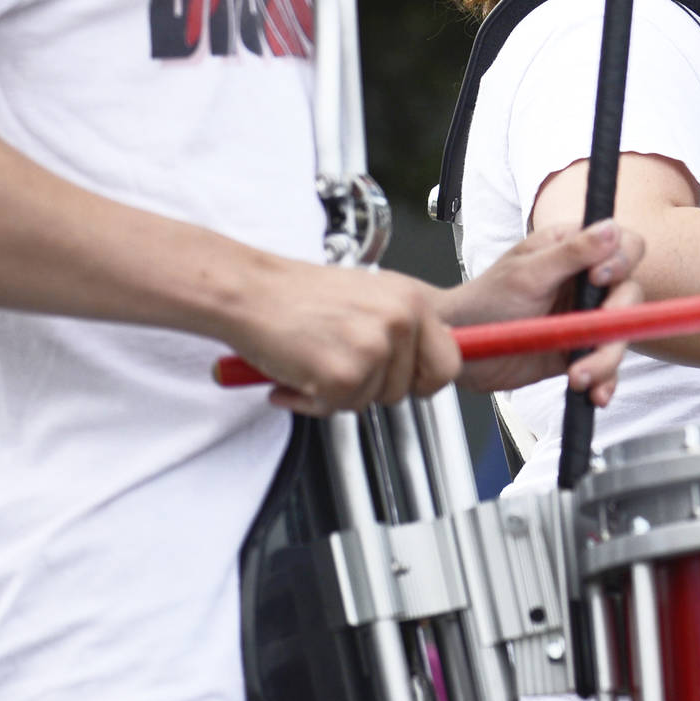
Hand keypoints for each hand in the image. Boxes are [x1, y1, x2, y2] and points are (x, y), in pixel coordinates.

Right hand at [223, 261, 459, 415]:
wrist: (250, 291)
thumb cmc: (300, 295)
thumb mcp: (370, 296)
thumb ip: (402, 326)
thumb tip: (426, 360)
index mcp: (412, 301)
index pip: (449, 362)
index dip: (427, 381)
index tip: (412, 384)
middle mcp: (400, 322)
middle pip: (409, 389)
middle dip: (375, 388)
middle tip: (343, 366)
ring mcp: (374, 349)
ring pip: (371, 401)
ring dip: (340, 393)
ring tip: (315, 361)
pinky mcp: (344, 375)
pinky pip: (337, 408)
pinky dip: (312, 402)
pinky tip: (297, 375)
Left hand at [435, 220, 646, 403]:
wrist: (461, 350)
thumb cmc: (484, 301)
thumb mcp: (527, 274)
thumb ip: (571, 253)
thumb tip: (610, 229)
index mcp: (574, 250)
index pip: (624, 246)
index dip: (622, 262)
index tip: (598, 279)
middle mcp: (585, 282)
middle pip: (631, 294)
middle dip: (618, 318)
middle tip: (596, 332)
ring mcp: (585, 318)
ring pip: (621, 334)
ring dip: (607, 358)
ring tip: (579, 375)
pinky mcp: (580, 351)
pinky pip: (606, 366)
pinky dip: (604, 381)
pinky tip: (594, 392)